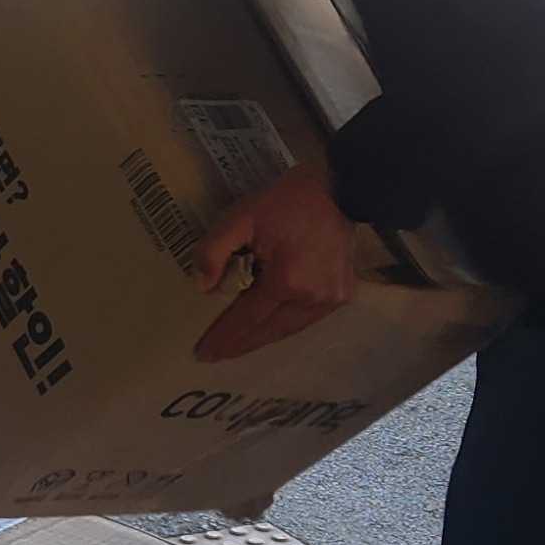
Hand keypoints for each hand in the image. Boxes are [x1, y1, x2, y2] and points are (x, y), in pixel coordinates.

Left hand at [190, 161, 356, 362]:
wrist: (338, 189)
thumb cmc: (288, 201)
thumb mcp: (241, 217)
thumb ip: (214, 250)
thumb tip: (202, 286)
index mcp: (286, 282)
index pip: (246, 320)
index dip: (223, 337)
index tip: (203, 352)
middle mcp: (311, 299)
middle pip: (267, 332)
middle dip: (239, 345)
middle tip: (214, 355)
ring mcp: (330, 300)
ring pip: (287, 331)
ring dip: (260, 339)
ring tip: (235, 346)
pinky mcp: (341, 296)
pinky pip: (305, 321)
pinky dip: (282, 327)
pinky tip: (266, 329)